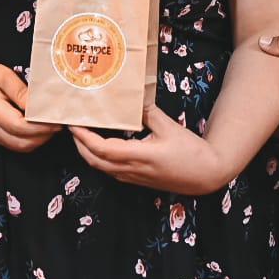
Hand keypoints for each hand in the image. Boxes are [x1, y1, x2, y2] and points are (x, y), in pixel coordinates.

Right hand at [0, 60, 60, 151]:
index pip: (21, 127)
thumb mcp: (4, 76)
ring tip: (52, 125)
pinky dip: (30, 140)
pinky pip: (15, 144)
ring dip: (39, 140)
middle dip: (44, 136)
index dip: (42, 126)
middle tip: (60, 123)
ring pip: (20, 147)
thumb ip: (22, 93)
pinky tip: (39, 127)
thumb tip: (39, 106)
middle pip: (22, 142)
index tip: (57, 119)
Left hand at [71, 106, 229, 194]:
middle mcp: (132, 170)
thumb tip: (134, 98)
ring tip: (83, 134)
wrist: (205, 175)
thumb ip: (149, 112)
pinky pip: (111, 170)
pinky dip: (100, 158)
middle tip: (72, 126)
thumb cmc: (190, 151)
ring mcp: (133, 177)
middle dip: (79, 145)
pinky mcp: (137, 180)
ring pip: (101, 168)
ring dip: (88, 152)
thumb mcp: (170, 126)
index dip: (84, 138)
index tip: (73, 124)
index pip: (102, 149)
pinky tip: (102, 146)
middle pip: (95, 161)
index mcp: (139, 156)